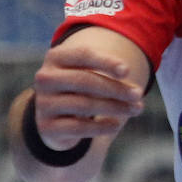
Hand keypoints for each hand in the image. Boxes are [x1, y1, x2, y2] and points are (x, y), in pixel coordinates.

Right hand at [31, 39, 145, 148]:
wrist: (56, 116)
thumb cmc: (82, 87)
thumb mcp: (91, 73)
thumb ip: (111, 76)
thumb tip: (135, 93)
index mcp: (56, 57)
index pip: (83, 54)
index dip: (106, 62)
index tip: (127, 71)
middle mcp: (45, 78)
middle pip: (85, 80)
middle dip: (116, 88)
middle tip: (138, 94)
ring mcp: (44, 103)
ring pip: (84, 104)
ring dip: (115, 107)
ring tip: (136, 109)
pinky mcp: (46, 127)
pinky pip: (78, 127)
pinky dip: (100, 127)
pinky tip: (115, 125)